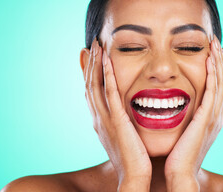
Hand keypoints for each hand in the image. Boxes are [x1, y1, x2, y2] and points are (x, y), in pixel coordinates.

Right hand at [83, 37, 151, 190]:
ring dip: (95, 64)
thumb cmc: (133, 159)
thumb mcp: (123, 137)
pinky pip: (109, 92)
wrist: (133, 176)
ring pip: (95, 84)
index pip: (91, 91)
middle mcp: (98, 117)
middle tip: (89, 45)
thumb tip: (125, 115)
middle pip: (89, 84)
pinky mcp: (115, 120)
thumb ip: (122, 123)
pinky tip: (107, 60)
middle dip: (89, 64)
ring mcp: (104, 118)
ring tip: (96, 45)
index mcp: (100, 120)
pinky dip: (106, 75)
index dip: (89, 73)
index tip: (90, 57)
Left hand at [164, 35, 222, 190]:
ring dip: (218, 63)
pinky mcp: (206, 119)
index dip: (220, 70)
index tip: (215, 53)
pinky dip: (212, 75)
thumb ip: (188, 120)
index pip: (220, 88)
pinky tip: (209, 61)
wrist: (180, 174)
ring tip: (213, 45)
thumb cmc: (179, 156)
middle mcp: (217, 116)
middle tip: (217, 43)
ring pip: (221, 83)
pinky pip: (211, 92)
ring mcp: (214, 117)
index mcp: (213, 118)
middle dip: (221, 61)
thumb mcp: (187, 133)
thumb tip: (182, 109)